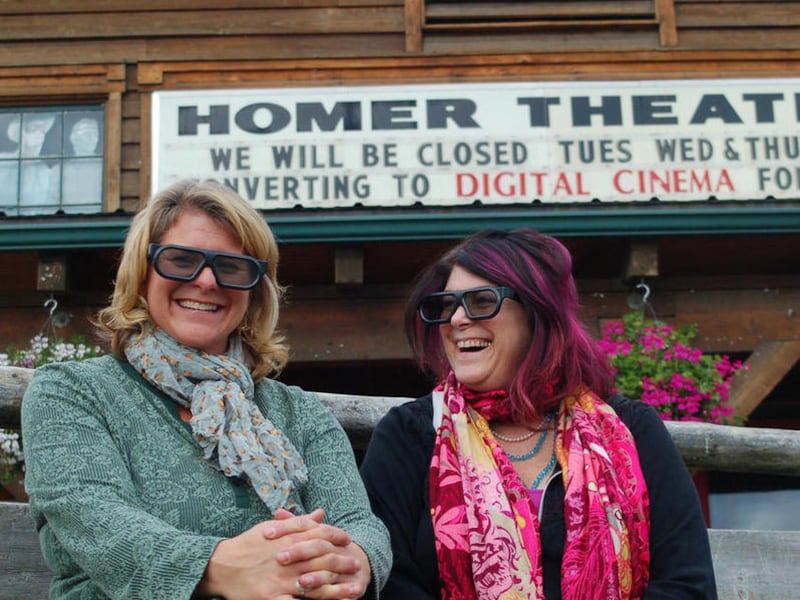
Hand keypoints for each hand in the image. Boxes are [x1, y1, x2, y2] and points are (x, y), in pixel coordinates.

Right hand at [196, 509, 359, 599]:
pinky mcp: (271, 598)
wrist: (220, 567)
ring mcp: (280, 580)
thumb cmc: (246, 546)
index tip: (348, 539)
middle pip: (322, 559)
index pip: (318, 534)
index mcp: (287, 539)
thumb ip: (298, 522)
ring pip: (315, 584)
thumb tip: (320, 513)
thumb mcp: (271, 529)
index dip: (336, 536)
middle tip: (357, 564)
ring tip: (355, 589)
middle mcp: (287, 559)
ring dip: (337, 588)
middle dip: (342, 562)